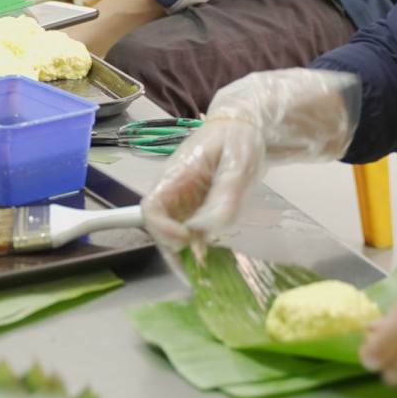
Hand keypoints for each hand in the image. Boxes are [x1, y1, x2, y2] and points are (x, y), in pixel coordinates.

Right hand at [138, 68, 360, 247]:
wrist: (245, 126)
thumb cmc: (239, 139)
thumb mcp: (239, 164)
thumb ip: (225, 197)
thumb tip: (206, 231)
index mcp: (176, 174)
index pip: (151, 207)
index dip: (162, 229)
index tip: (187, 240)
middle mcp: (173, 190)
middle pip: (159, 226)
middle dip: (174, 250)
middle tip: (198, 268)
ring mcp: (183, 199)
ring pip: (173, 232)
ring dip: (185, 253)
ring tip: (205, 271)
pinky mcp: (195, 206)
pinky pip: (189, 229)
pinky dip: (197, 246)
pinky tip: (213, 258)